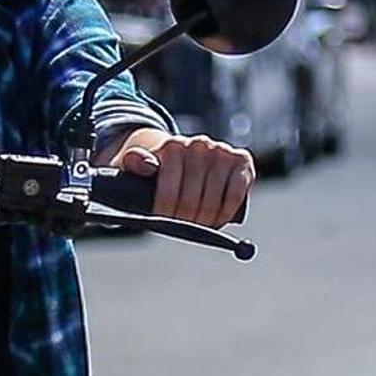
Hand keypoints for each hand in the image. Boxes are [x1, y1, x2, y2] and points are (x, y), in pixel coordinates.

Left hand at [113, 133, 254, 227]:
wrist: (182, 151)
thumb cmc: (157, 166)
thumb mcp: (136, 164)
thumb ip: (134, 162)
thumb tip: (145, 164)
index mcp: (172, 146)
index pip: (169, 191)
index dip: (165, 214)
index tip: (164, 224)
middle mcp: (198, 144)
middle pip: (192, 199)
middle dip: (186, 221)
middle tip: (182, 230)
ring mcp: (221, 151)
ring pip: (213, 199)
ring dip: (207, 221)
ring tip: (199, 228)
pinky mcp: (240, 159)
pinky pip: (236, 192)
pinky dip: (227, 211)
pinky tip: (219, 220)